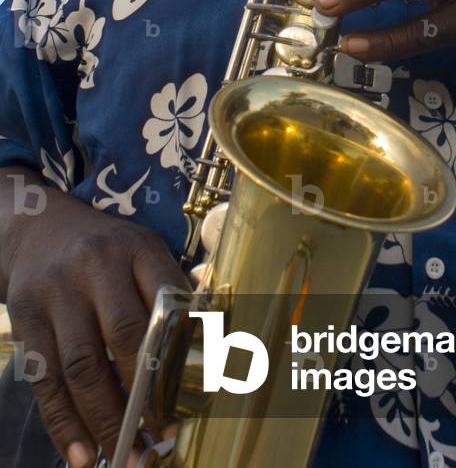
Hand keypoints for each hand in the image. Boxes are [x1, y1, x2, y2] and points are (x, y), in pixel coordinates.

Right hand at [3, 172, 189, 467]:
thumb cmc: (108, 251)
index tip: (195, 397)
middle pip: (125, 336)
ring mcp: (57, 292)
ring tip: (126, 457)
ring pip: (82, 366)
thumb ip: (173, 292)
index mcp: (137, 248)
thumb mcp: (143, 252)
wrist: (38, 228)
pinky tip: (81, 455)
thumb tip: (213, 350)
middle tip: (161, 438)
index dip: (183, 352)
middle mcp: (96, 266)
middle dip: (146, 395)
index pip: (168, 300)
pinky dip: (63, 423)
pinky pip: (44, 380)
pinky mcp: (25, 318)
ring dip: (105, 420)